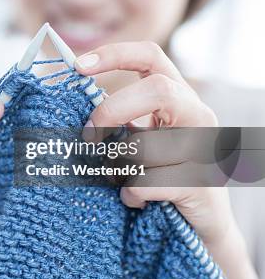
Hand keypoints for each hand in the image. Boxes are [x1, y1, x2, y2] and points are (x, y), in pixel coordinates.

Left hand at [75, 41, 261, 278]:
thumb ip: (120, 118)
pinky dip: (130, 194)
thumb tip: (72, 101)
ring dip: (121, 166)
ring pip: (147, 144)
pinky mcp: (201, 183)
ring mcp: (205, 149)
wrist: (200, 224)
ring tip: (123, 179)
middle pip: (158, 90)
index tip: (78, 65)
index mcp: (178, 97)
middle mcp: (198, 115)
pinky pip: (147, 183)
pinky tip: (135, 200)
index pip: (151, 56)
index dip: (114, 54)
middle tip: (90, 134)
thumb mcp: (141, 137)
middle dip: (113, 110)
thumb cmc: (161, 173)